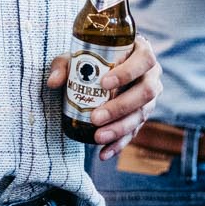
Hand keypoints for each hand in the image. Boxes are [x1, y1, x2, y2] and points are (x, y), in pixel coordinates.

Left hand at [47, 41, 162, 158]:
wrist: (102, 71)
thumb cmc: (92, 58)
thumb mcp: (77, 56)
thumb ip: (63, 65)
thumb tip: (53, 82)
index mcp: (141, 52)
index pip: (144, 60)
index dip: (128, 72)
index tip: (104, 83)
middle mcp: (151, 75)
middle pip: (146, 91)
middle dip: (120, 107)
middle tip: (96, 117)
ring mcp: (149, 98)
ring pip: (141, 114)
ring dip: (119, 128)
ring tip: (98, 136)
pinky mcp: (141, 117)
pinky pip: (134, 132)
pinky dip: (119, 144)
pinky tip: (104, 152)